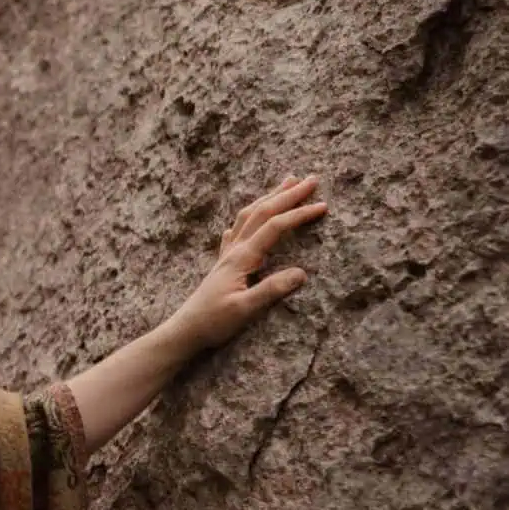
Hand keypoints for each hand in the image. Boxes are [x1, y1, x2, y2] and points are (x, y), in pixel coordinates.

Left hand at [167, 174, 327, 358]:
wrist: (186, 330)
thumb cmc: (213, 322)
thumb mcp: (245, 310)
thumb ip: (271, 290)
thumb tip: (302, 272)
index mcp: (241, 258)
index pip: (275, 227)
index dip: (299, 214)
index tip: (322, 205)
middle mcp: (234, 250)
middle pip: (263, 212)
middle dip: (288, 194)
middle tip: (311, 179)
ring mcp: (227, 254)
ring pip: (249, 216)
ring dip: (269, 197)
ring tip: (286, 183)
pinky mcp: (223, 263)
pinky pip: (237, 230)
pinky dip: (249, 217)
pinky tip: (247, 217)